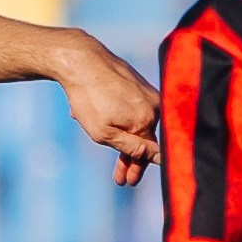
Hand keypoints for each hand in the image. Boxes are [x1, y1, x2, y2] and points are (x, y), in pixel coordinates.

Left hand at [53, 31, 159, 185]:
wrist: (81, 60)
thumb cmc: (90, 98)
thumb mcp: (106, 133)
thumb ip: (133, 148)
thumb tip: (159, 159)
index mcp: (149, 119)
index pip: (153, 152)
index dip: (141, 168)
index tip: (130, 181)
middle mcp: (154, 104)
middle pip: (145, 138)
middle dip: (130, 158)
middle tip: (119, 177)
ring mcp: (147, 91)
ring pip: (136, 123)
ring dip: (121, 137)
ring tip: (100, 141)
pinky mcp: (138, 82)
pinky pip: (131, 107)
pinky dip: (118, 118)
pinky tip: (97, 119)